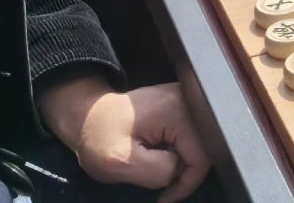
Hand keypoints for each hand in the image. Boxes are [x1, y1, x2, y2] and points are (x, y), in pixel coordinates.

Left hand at [37, 77, 211, 201]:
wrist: (87, 117)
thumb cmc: (100, 137)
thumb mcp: (121, 162)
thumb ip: (158, 171)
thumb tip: (179, 172)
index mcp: (175, 110)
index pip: (202, 156)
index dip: (186, 183)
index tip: (166, 197)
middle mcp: (186, 100)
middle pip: (206, 148)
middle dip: (186, 172)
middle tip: (162, 184)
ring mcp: (185, 100)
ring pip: (201, 144)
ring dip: (183, 163)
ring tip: (158, 168)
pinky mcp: (181, 106)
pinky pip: (193, 136)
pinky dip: (180, 153)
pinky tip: (162, 155)